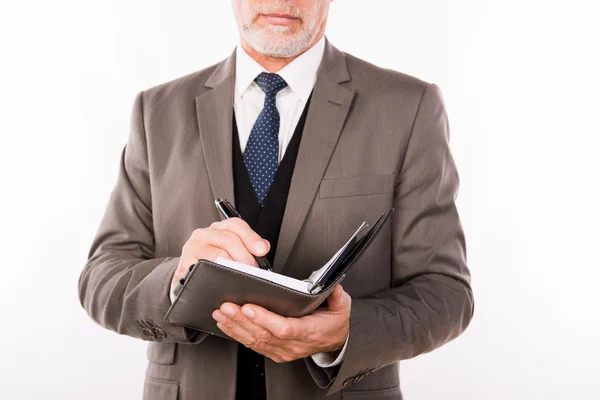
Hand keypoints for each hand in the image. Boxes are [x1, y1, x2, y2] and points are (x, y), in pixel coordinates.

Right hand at [172, 218, 269, 286]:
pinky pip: (204, 267)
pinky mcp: (185, 262)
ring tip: (241, 277)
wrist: (188, 279)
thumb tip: (263, 247)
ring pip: (218, 254)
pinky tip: (224, 280)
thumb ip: (247, 247)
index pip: (236, 225)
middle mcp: (205, 233)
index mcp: (219, 229)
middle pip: (229, 239)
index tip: (262, 250)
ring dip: (234, 267)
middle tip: (253, 271)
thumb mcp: (231, 253)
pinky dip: (217, 274)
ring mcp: (193, 246)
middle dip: (245, 257)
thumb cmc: (214, 266)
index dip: (251, 237)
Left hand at [212, 284, 350, 362]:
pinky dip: (238, 334)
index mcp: (309, 332)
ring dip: (236, 327)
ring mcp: (284, 351)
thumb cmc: (335, 322)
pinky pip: (254, 345)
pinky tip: (226, 324)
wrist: (337, 341)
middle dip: (242, 320)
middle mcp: (294, 345)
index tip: (249, 306)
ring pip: (255, 341)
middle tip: (227, 306)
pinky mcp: (276, 352)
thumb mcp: (342, 307)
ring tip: (222, 313)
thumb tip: (333, 285)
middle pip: (264, 335)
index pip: (283, 328)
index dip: (264, 318)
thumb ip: (337, 296)